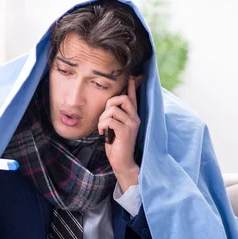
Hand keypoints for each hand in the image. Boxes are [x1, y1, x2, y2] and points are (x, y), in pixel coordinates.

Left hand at [98, 76, 140, 191]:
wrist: (122, 162)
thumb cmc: (117, 146)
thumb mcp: (115, 128)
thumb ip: (114, 117)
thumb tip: (108, 106)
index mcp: (133, 116)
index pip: (133, 97)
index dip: (130, 86)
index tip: (130, 76)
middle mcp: (135, 118)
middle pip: (122, 98)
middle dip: (109, 103)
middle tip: (104, 116)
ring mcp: (131, 124)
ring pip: (113, 109)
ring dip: (103, 118)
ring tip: (102, 127)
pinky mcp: (125, 132)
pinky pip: (110, 120)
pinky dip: (102, 125)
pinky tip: (102, 132)